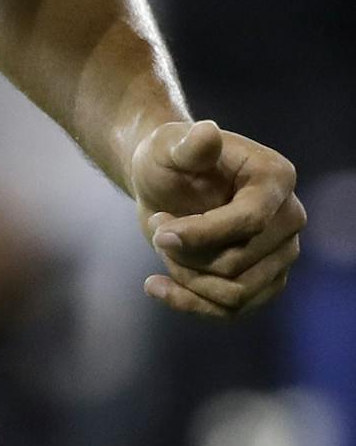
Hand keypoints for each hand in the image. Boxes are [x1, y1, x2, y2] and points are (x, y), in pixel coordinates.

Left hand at [130, 118, 304, 320]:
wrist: (165, 183)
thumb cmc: (168, 158)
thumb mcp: (169, 146)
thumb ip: (189, 145)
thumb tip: (207, 134)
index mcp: (275, 178)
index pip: (249, 221)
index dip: (201, 233)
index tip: (158, 231)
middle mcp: (290, 218)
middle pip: (238, 263)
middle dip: (187, 254)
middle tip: (158, 229)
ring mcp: (283, 254)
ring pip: (236, 293)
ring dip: (187, 277)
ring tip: (162, 247)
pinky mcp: (266, 282)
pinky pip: (232, 311)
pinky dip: (189, 303)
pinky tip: (155, 286)